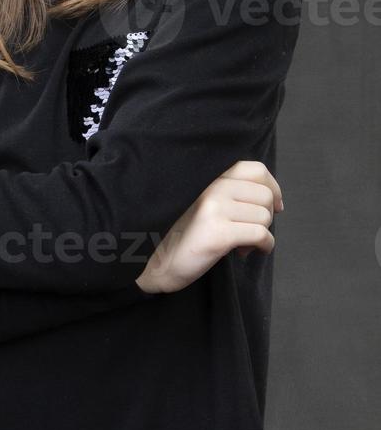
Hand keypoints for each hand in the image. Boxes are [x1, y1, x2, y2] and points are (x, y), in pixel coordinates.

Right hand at [135, 160, 282, 293]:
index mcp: (210, 177)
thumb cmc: (182, 234)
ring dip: (261, 234)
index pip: (256, 169)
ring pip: (264, 217)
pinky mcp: (218, 232)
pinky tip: (246, 252)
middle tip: (250, 231)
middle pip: (264, 195)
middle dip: (266, 216)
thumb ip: (228, 192)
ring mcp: (215, 208)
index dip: (272, 187)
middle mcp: (213, 186)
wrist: (154, 260)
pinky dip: (263, 246)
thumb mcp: (203, 202)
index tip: (275, 205)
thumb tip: (270, 199)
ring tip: (241, 244)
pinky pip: (260, 235)